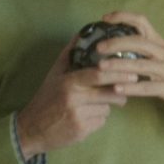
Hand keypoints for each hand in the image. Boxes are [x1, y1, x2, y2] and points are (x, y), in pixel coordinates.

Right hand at [15, 36, 138, 157]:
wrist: (31, 129)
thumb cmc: (46, 98)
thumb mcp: (55, 74)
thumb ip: (69, 54)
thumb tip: (82, 32)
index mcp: (68, 82)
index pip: (97, 75)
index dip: (117, 73)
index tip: (132, 72)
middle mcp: (73, 98)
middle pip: (107, 93)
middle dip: (122, 90)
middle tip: (131, 84)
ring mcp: (78, 116)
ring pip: (106, 108)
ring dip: (106, 105)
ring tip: (94, 103)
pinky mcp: (81, 131)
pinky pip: (101, 121)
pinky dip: (98, 119)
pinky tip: (86, 117)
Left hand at [95, 12, 163, 115]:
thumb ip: (147, 50)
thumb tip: (120, 46)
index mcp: (161, 43)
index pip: (142, 22)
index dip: (123, 17)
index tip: (105, 18)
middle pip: (139, 41)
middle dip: (116, 42)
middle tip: (98, 48)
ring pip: (141, 64)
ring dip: (119, 65)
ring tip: (101, 68)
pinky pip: (148, 87)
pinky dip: (132, 88)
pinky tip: (117, 90)